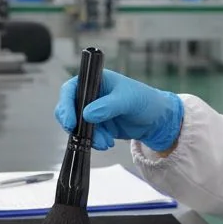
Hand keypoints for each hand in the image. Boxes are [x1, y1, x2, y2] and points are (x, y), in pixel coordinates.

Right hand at [54, 69, 182, 151]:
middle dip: (73, 124)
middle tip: (79, 135)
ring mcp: (93, 111)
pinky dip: (95, 141)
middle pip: (69, 108)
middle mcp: (91, 95)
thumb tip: (87, 114)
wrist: (156, 119)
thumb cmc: (145, 100)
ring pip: (78, 126)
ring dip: (88, 136)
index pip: (71, 89)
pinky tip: (107, 142)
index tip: (71, 121)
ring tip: (104, 141)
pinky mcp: (98, 126)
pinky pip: (88, 135)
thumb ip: (108, 106)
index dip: (66, 104)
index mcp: (95, 81)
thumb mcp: (127, 100)